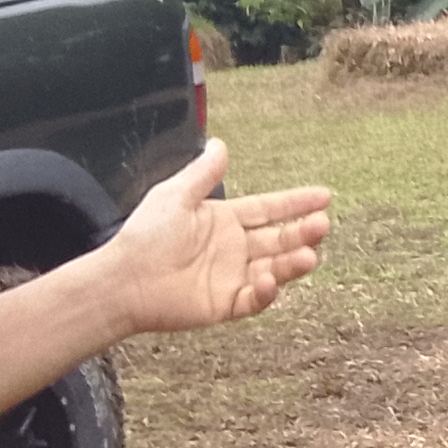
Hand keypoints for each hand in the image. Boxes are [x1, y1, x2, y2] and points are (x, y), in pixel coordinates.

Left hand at [95, 141, 330, 334]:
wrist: (122, 280)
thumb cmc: (144, 236)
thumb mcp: (174, 196)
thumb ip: (202, 173)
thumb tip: (220, 143)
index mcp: (225, 221)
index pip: (269, 209)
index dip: (296, 203)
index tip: (324, 196)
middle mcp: (235, 249)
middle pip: (280, 239)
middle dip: (304, 232)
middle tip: (322, 224)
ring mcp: (233, 277)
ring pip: (275, 268)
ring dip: (293, 263)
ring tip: (309, 256)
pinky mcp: (226, 304)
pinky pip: (254, 300)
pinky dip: (266, 293)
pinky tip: (268, 281)